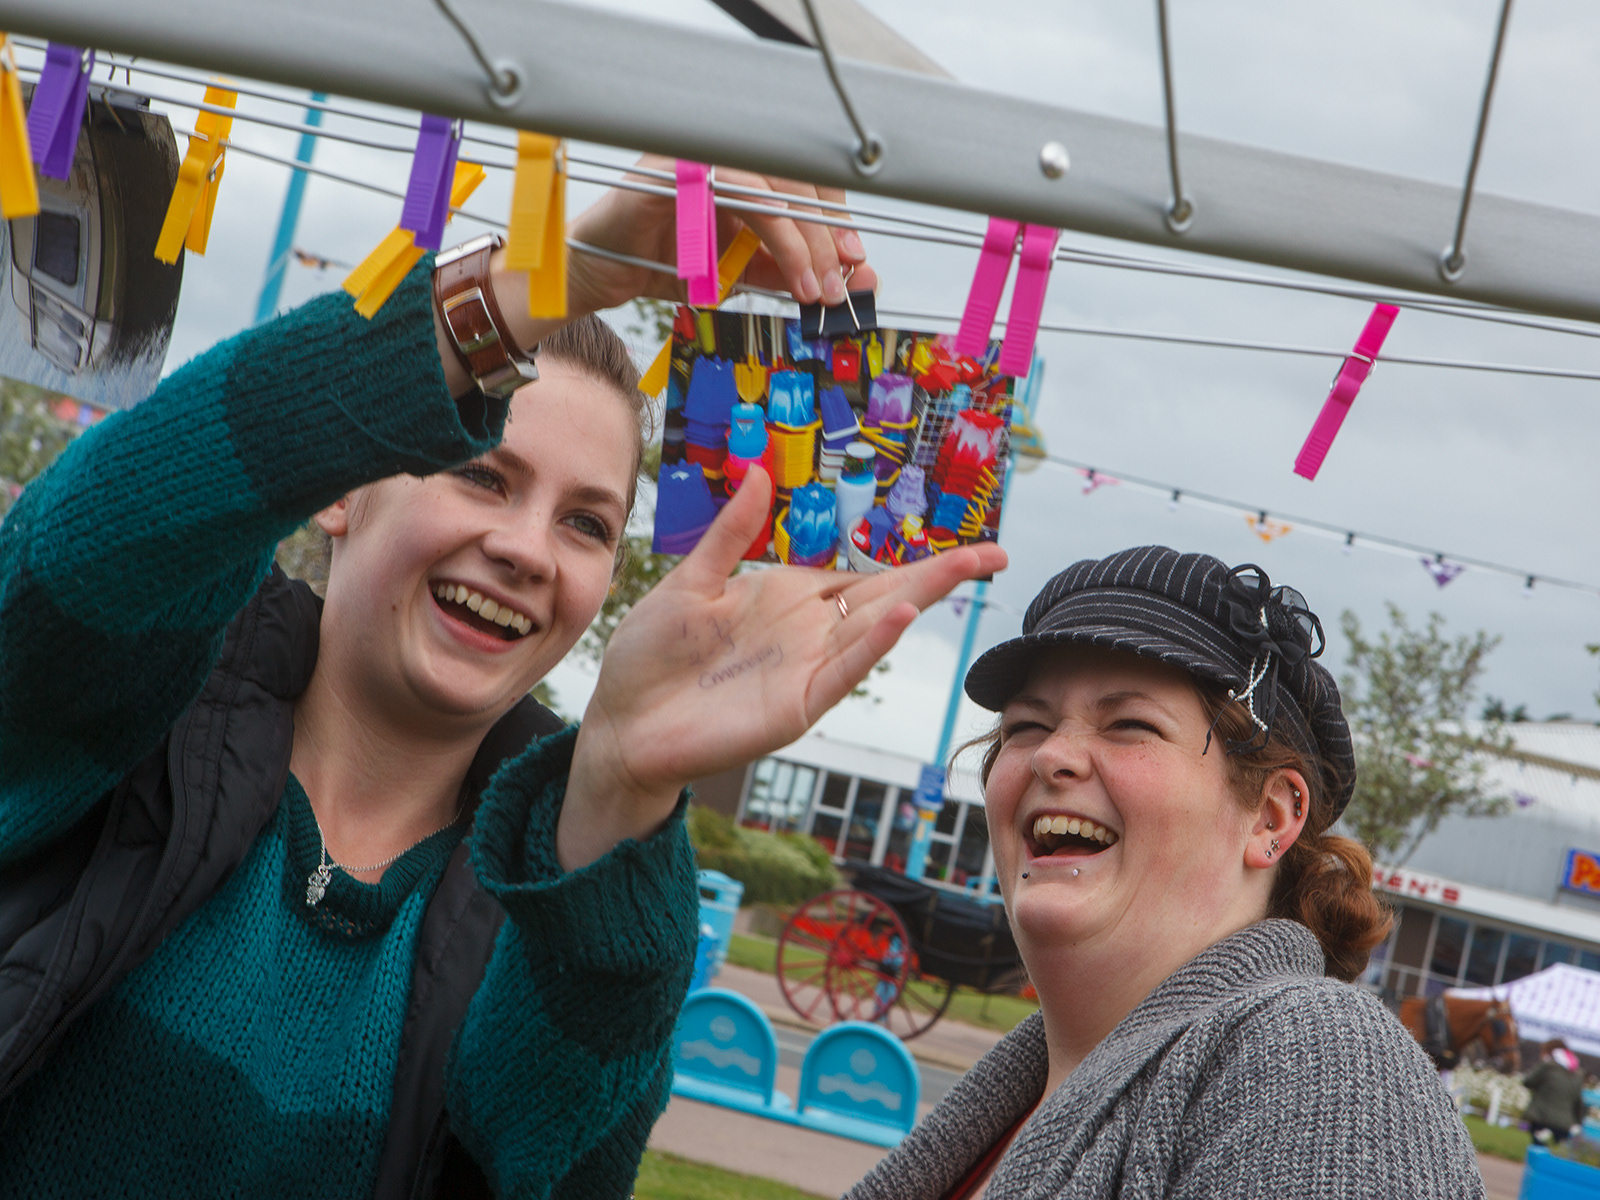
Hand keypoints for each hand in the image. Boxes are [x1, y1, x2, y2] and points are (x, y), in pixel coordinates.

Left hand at [557, 467, 1005, 867]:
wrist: (623, 724)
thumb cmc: (651, 656)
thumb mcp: (690, 580)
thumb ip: (731, 533)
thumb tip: (763, 473)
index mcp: (789, 597)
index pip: (864, 573)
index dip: (913, 559)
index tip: (968, 545)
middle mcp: (809, 632)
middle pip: (887, 595)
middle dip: (941, 575)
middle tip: (996, 553)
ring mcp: (806, 669)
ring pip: (876, 629)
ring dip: (919, 600)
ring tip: (968, 567)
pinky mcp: (794, 706)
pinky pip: (841, 671)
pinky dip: (872, 646)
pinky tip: (900, 618)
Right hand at [564, 154, 877, 314]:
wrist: (601, 276)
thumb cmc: (664, 264)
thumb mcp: (743, 273)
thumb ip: (789, 271)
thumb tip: (853, 280)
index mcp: (742, 167)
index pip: (805, 175)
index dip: (836, 215)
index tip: (855, 258)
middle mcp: (721, 153)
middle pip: (795, 176)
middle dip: (825, 235)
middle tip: (838, 282)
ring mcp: (695, 156)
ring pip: (770, 183)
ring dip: (800, 239)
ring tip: (812, 286)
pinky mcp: (671, 171)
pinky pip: (732, 190)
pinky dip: (766, 232)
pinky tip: (779, 269)